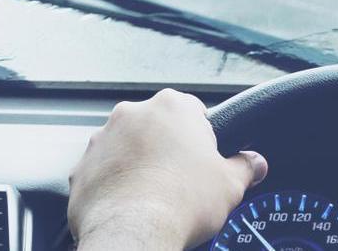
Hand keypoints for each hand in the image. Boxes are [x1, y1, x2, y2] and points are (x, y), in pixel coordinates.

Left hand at [68, 89, 268, 250]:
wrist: (132, 230)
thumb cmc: (183, 201)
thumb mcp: (230, 184)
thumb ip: (245, 167)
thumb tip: (254, 163)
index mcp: (172, 107)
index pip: (194, 111)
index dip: (203, 138)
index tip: (204, 160)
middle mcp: (132, 113)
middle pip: (157, 127)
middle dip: (168, 149)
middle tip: (181, 180)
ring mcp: (102, 137)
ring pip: (127, 147)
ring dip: (138, 164)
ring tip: (154, 195)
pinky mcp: (83, 164)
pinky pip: (104, 170)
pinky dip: (115, 183)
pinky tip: (130, 203)